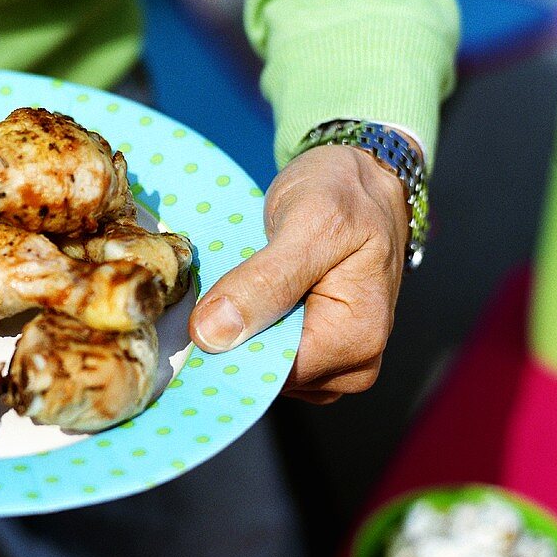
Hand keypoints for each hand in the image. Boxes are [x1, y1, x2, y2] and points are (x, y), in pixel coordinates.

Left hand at [187, 144, 408, 403]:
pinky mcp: (318, 357)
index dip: (227, 349)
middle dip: (231, 342)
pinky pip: (270, 358)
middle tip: (215, 292)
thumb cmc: (343, 195)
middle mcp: (353, 366)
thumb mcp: (307, 224)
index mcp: (357, 340)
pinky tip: (247, 301)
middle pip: (266, 375)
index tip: (195, 319)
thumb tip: (212, 335)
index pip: (270, 372)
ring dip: (238, 336)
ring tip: (238, 290)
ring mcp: (336, 366)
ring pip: (263, 370)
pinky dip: (249, 333)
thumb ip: (264, 281)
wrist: (362, 182)